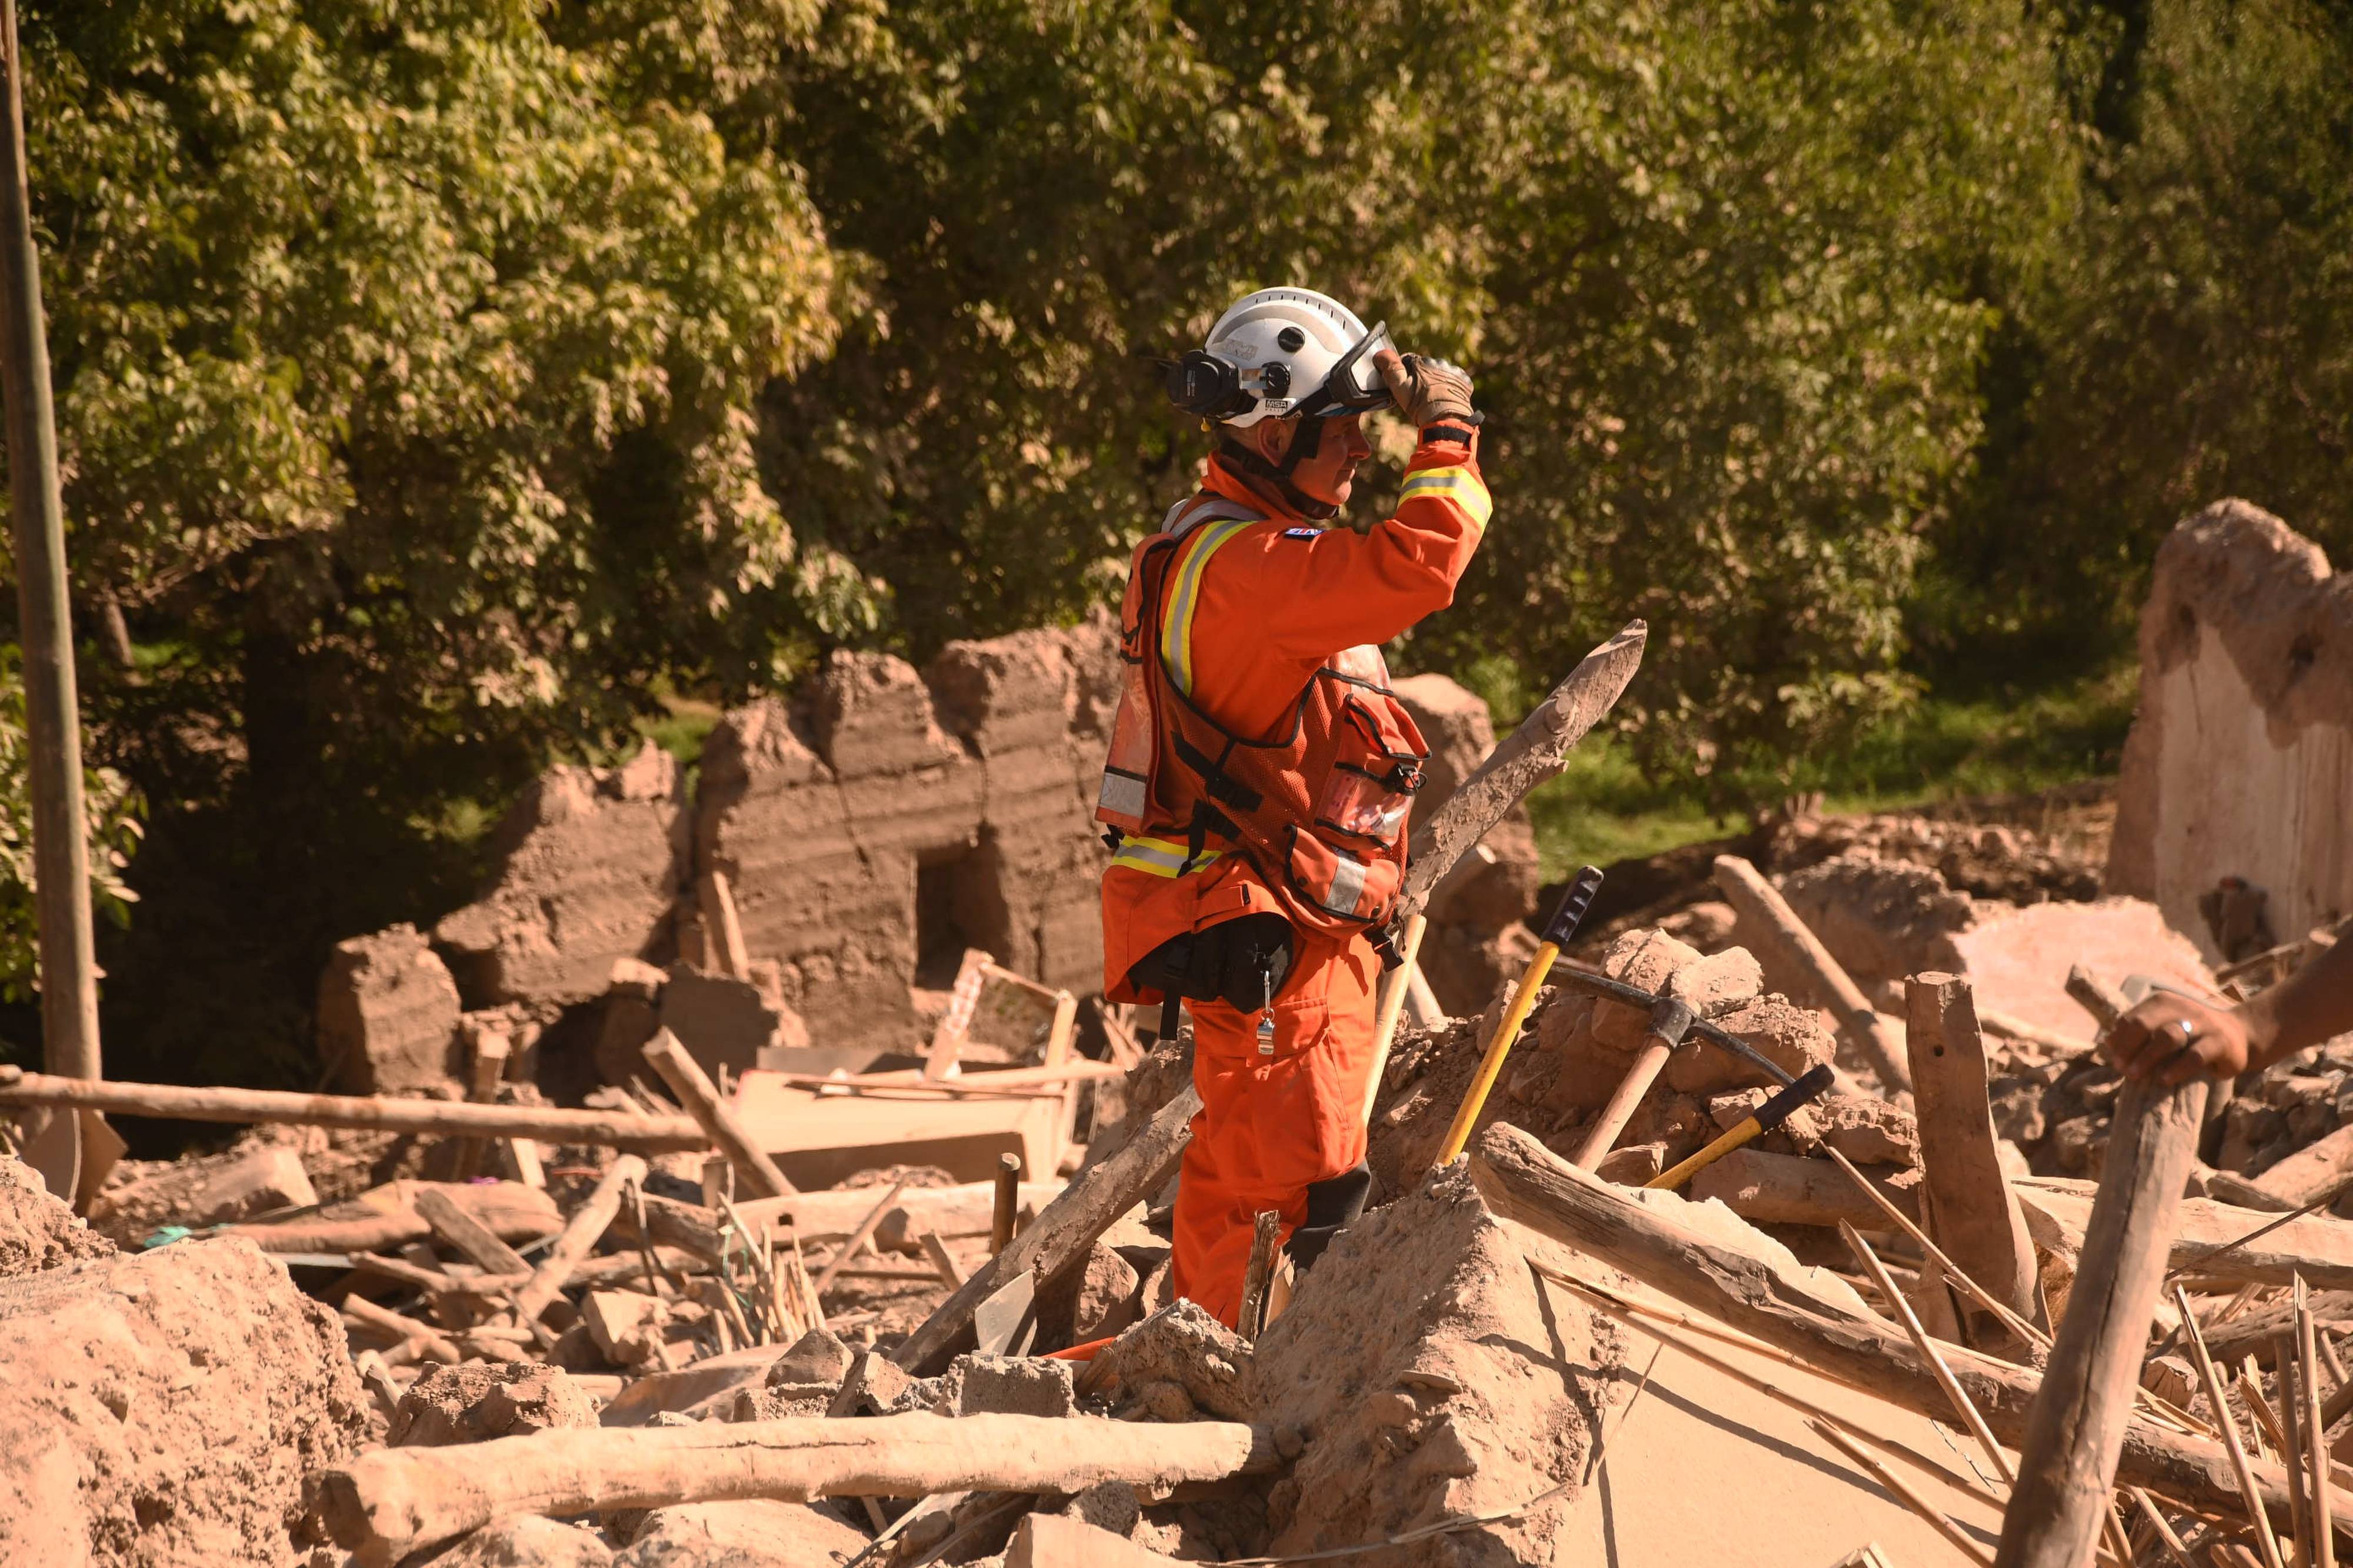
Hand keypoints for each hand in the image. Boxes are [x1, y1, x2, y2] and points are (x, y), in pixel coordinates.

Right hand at [1374, 348, 1476, 427]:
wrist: (1446, 419)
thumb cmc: (1420, 406)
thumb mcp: (1400, 389)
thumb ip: (1390, 369)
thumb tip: (1380, 354)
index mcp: (1419, 362)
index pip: (1407, 361)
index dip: (1404, 373)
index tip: (1405, 386)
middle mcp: (1436, 362)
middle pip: (1425, 367)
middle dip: (1421, 377)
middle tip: (1419, 395)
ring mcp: (1452, 370)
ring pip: (1440, 373)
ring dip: (1436, 382)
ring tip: (1433, 399)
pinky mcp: (1463, 380)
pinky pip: (1454, 380)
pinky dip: (1450, 387)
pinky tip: (1446, 398)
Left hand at [2104, 990, 2257, 1083]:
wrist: (2240, 1035)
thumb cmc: (2193, 1036)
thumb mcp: (2166, 1028)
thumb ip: (2140, 1034)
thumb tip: (2106, 1044)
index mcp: (2162, 1002)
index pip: (2131, 1019)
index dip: (2119, 1040)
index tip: (2114, 1060)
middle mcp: (2181, 1007)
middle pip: (2144, 1024)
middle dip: (2128, 1048)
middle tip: (2122, 1069)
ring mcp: (2203, 1023)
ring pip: (2168, 1037)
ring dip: (2147, 1058)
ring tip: (2135, 1076)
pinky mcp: (2221, 1042)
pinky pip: (2195, 1056)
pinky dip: (2176, 1069)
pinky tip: (2164, 1080)